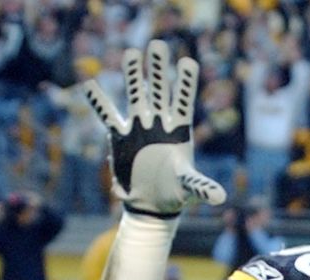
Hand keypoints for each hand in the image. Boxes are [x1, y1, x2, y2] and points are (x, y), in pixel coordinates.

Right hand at [83, 40, 224, 216]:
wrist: (153, 205)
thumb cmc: (176, 194)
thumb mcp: (189, 189)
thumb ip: (201, 187)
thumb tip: (220, 198)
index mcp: (179, 131)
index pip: (184, 101)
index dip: (186, 82)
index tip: (189, 61)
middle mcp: (159, 124)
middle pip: (160, 90)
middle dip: (159, 68)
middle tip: (158, 44)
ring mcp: (139, 127)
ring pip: (136, 95)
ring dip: (133, 75)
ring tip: (131, 52)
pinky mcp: (120, 137)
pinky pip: (108, 115)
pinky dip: (99, 102)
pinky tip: (90, 85)